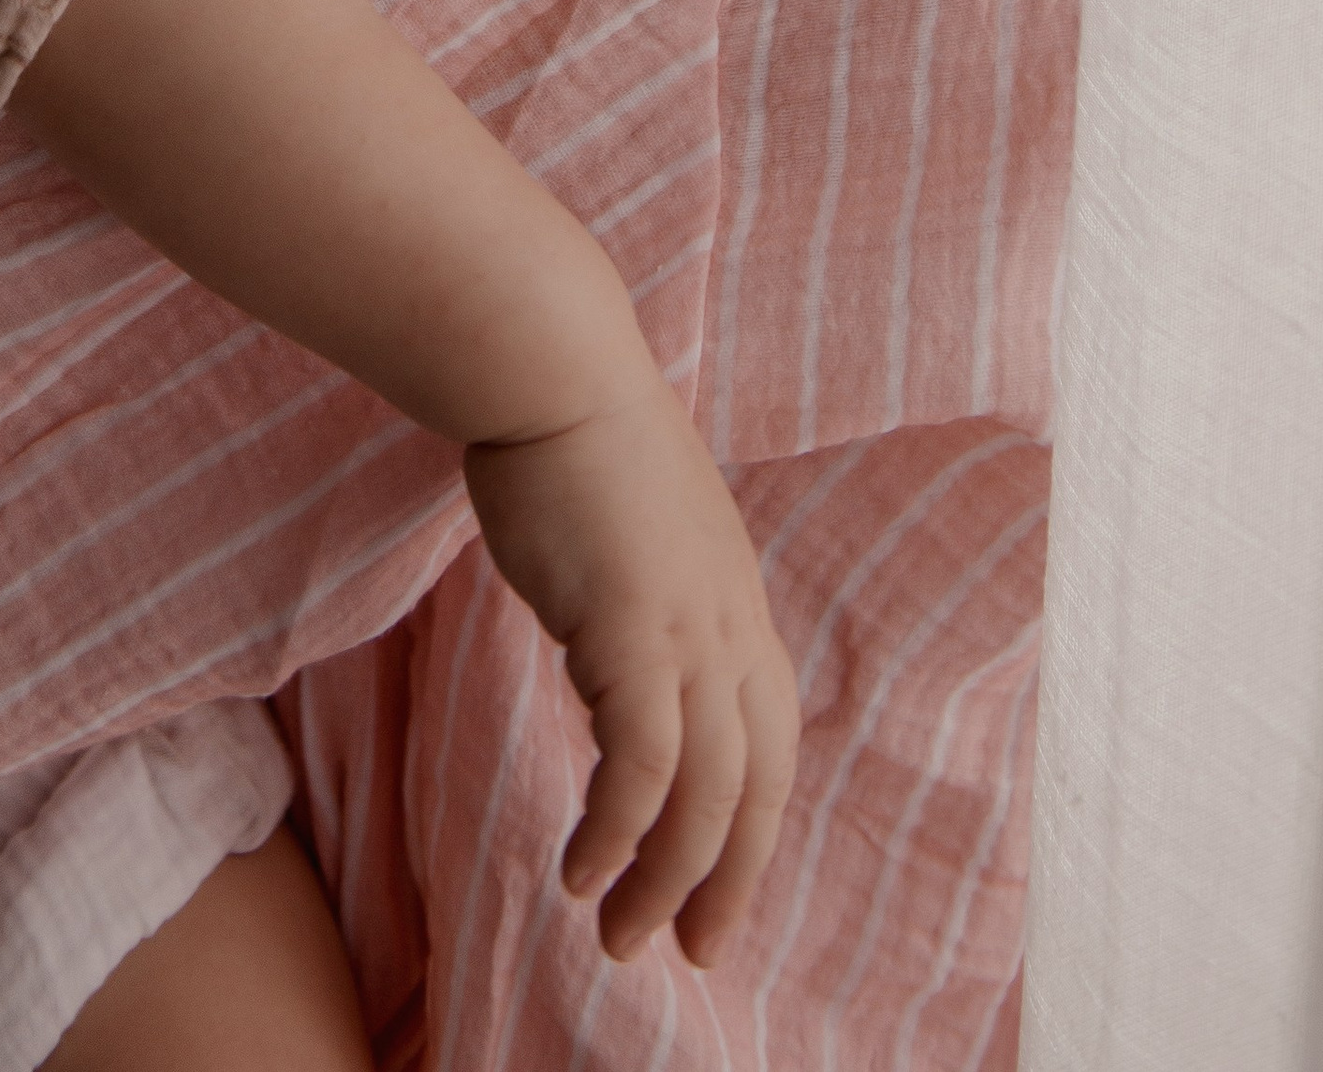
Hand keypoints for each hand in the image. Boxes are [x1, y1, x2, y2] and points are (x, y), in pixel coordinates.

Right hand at [465, 381, 801, 966]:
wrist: (553, 370)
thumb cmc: (571, 440)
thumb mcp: (633, 537)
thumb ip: (643, 602)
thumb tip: (617, 656)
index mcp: (736, 603)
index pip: (769, 745)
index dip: (748, 829)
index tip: (711, 891)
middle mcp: (731, 624)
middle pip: (755, 785)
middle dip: (725, 880)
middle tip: (689, 951)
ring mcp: (691, 627)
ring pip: (702, 793)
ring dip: (662, 879)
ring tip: (617, 935)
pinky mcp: (635, 630)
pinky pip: (640, 768)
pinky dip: (616, 833)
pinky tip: (579, 869)